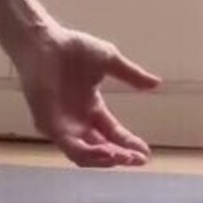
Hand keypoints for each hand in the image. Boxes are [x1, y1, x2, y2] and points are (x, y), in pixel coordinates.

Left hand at [12, 27, 161, 168]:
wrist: (45, 42)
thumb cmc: (73, 49)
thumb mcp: (110, 61)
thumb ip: (131, 75)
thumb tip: (157, 83)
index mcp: (92, 108)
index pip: (113, 133)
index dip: (130, 144)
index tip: (146, 153)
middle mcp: (77, 122)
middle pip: (102, 149)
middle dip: (121, 156)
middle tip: (138, 160)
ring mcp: (62, 125)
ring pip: (85, 155)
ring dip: (105, 159)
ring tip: (123, 158)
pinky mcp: (48, 125)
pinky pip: (69, 146)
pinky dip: (87, 154)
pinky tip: (105, 152)